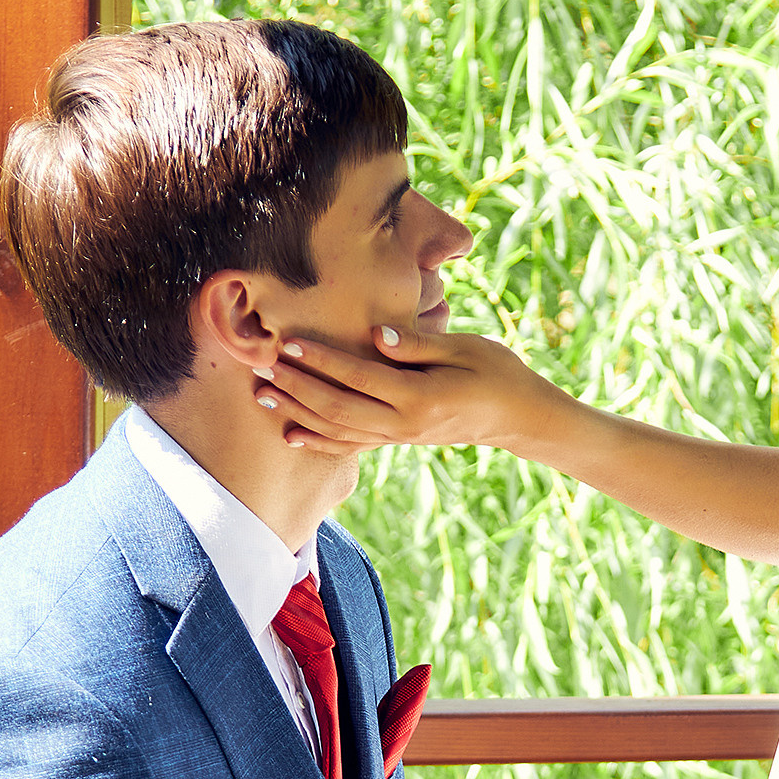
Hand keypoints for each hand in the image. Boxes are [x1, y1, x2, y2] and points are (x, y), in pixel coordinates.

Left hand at [254, 325, 564, 458]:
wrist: (517, 416)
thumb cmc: (495, 370)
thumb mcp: (466, 347)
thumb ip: (420, 342)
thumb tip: (378, 333)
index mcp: (420, 396)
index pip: (360, 376)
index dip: (321, 360)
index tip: (289, 341)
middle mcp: (404, 423)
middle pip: (337, 407)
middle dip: (297, 386)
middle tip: (261, 364)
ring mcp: (399, 437)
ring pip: (338, 430)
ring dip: (297, 412)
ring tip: (262, 394)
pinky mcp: (397, 441)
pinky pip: (351, 445)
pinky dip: (318, 441)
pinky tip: (289, 433)